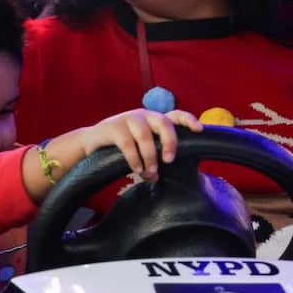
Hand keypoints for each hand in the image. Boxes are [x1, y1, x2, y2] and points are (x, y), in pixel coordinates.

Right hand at [81, 109, 202, 181]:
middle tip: (169, 160)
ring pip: (145, 136)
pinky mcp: (113, 127)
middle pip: (163, 123)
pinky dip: (134, 159)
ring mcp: (128, 119)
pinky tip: (136, 169)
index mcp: (154, 120)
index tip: (199, 130)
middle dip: (170, 142)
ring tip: (150, 173)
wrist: (92, 142)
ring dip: (150, 157)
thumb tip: (161, 176)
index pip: (176, 115)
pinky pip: (127, 144)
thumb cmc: (122, 147)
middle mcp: (144, 115)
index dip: (189, 120)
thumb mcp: (141, 147)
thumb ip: (154, 155)